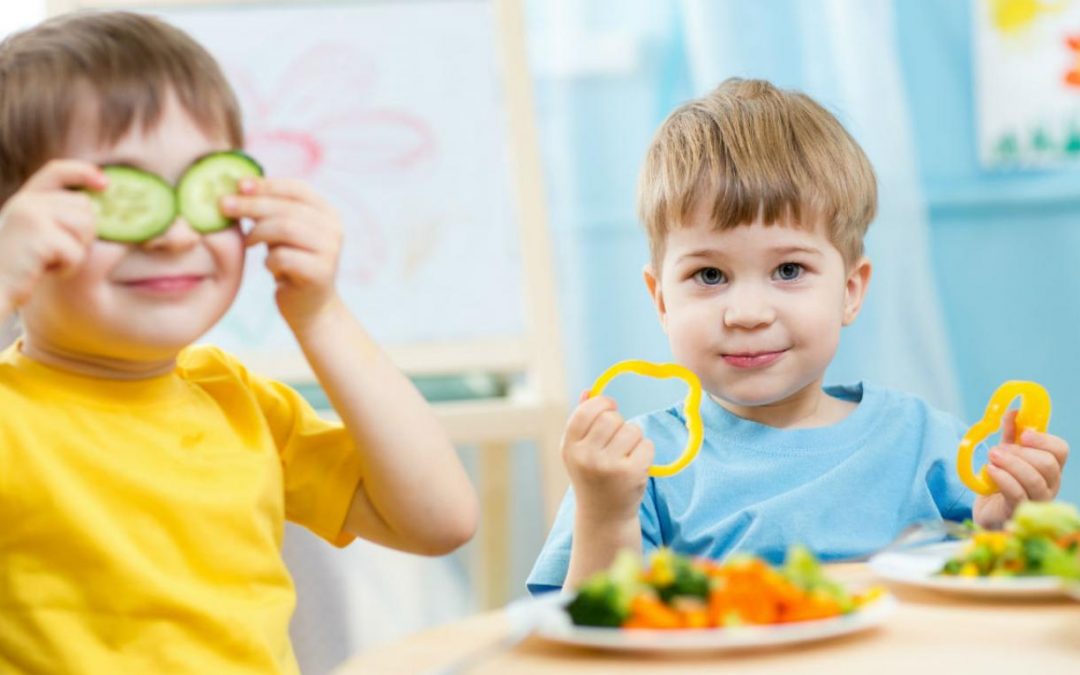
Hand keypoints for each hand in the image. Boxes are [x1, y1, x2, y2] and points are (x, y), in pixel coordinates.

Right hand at [0, 160, 103, 315]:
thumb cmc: (17, 270)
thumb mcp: (34, 235)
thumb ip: (56, 216)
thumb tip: (96, 207)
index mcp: (24, 200)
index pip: (57, 171)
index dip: (83, 172)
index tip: (105, 183)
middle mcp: (26, 202)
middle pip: (84, 206)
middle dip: (83, 234)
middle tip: (54, 253)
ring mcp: (31, 215)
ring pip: (85, 227)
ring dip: (76, 252)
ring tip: (48, 261)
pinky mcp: (39, 235)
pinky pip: (76, 252)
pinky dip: (68, 267)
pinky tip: (43, 271)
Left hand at [223, 177, 342, 330]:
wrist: (311, 307)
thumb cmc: (291, 263)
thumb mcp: (283, 232)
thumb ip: (272, 210)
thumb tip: (239, 186)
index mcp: (327, 212)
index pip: (296, 188)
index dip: (266, 184)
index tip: (238, 184)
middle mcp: (333, 228)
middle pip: (287, 208)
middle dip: (251, 205)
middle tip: (223, 206)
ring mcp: (330, 250)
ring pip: (285, 228)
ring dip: (258, 233)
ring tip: (248, 243)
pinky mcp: (321, 273)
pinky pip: (283, 257)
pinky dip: (269, 261)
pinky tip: (270, 267)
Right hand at [562, 392, 654, 523]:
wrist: (604, 516)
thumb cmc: (592, 476)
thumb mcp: (579, 450)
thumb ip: (582, 420)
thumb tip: (590, 391)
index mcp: (570, 447)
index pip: (585, 411)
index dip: (601, 403)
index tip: (610, 407)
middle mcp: (586, 457)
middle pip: (611, 418)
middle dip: (619, 422)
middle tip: (617, 438)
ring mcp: (609, 466)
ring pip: (632, 430)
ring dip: (634, 438)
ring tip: (625, 454)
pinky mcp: (631, 474)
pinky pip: (647, 445)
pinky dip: (645, 451)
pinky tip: (635, 465)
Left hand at [974, 409, 1069, 528]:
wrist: (988, 511)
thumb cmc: (1002, 481)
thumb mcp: (1006, 453)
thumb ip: (1011, 434)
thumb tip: (1013, 411)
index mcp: (1050, 467)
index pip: (1060, 450)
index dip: (1043, 439)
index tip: (1024, 434)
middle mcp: (1049, 484)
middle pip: (1049, 465)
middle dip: (1021, 453)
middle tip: (997, 450)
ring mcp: (1037, 500)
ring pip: (1035, 480)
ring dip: (1011, 464)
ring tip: (991, 457)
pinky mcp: (1019, 512)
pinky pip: (1018, 495)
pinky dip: (1003, 479)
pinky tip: (990, 471)